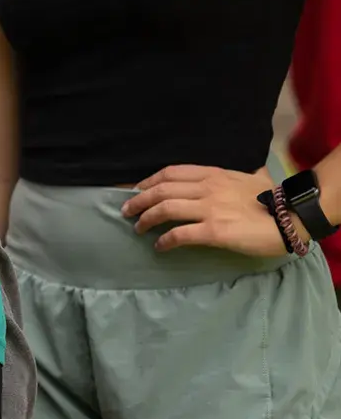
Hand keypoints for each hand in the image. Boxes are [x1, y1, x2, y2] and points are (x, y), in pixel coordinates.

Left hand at [122, 165, 291, 256]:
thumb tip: (256, 173)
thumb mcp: (253, 178)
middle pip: (161, 190)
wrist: (292, 218)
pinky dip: (164, 240)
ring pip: (165, 209)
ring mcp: (209, 209)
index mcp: (214, 174)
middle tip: (127, 211)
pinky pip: (179, 234)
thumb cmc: (274, 200)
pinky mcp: (214, 231)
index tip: (137, 189)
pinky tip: (159, 246)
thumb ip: (243, 176)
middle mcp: (207, 188)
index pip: (171, 172)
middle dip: (139, 200)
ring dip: (146, 219)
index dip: (149, 181)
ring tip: (138, 228)